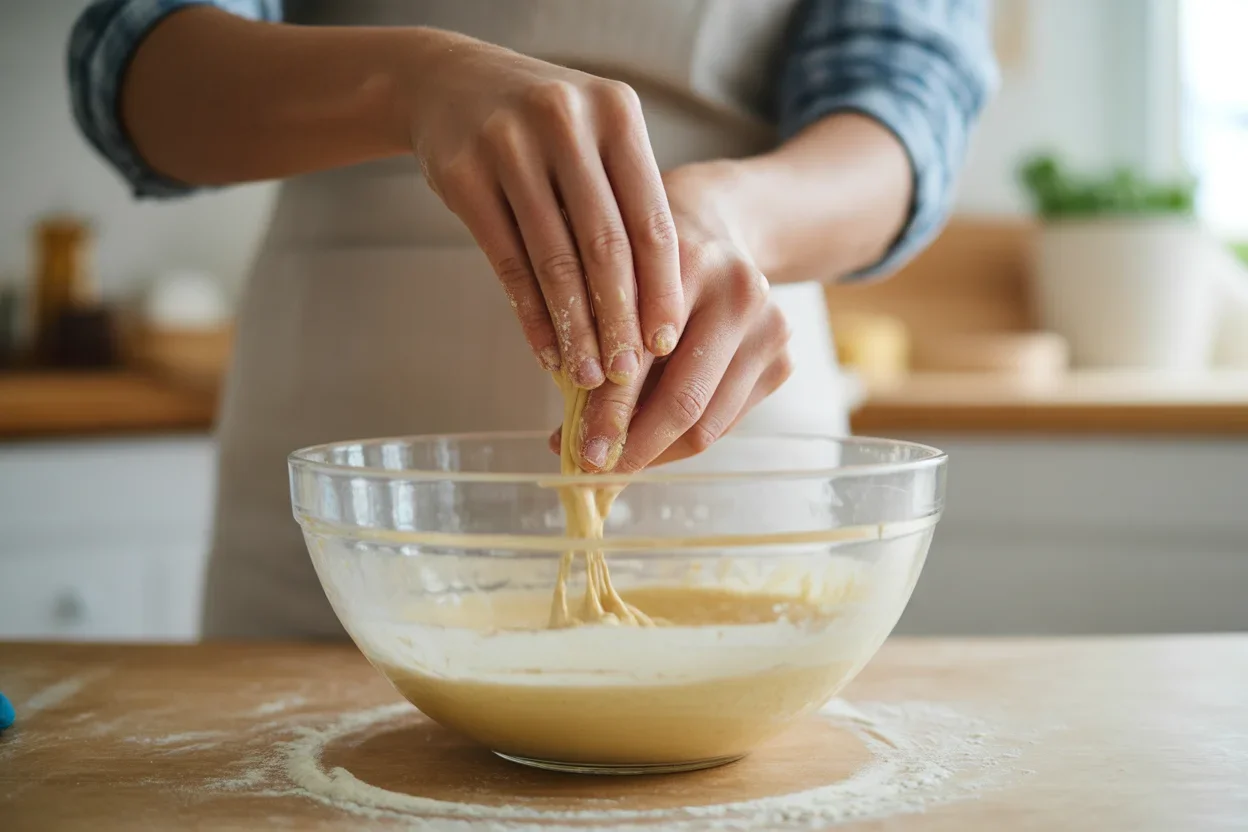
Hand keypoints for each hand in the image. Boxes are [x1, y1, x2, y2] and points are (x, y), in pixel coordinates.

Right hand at [411, 33, 683, 386]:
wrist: (448, 83)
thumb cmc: (543, 130)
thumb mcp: (594, 141)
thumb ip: (627, 207)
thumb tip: (656, 317)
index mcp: (616, 113)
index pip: (651, 219)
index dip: (661, 288)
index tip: (665, 342)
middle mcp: (566, 122)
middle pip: (605, 244)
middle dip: (619, 319)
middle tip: (628, 374)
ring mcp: (509, 145)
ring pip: (554, 259)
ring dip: (574, 328)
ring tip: (588, 375)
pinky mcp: (463, 175)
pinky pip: (507, 261)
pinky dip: (530, 314)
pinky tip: (545, 350)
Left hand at [552, 163, 794, 471]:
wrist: (719, 226)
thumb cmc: (647, 258)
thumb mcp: (611, 277)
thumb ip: (591, 343)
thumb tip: (565, 438)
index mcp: (686, 261)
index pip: (641, 358)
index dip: (607, 413)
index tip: (579, 452)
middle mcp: (738, 292)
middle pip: (684, 400)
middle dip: (634, 447)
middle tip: (597, 473)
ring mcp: (769, 327)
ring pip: (708, 422)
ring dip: (657, 452)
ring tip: (618, 463)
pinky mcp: (783, 358)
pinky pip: (726, 421)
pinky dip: (684, 440)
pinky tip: (651, 440)